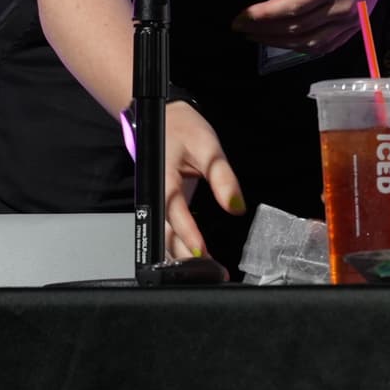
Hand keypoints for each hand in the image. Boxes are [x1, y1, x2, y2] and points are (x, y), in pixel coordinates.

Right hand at [165, 99, 243, 261]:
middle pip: (163, 231)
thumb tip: (236, 207)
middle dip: (182, 254)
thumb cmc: (183, 129)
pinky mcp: (160, 205)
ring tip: (204, 272)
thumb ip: (222, 177)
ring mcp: (154, 201)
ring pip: (162, 235)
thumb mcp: (209, 147)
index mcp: (163, 176)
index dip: (186, 232)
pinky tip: (194, 258)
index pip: (173, 210)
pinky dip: (178, 245)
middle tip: (207, 272)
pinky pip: (165, 230)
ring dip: (179, 255)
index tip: (200, 251)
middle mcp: (154, 193)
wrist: (164, 118)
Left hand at [229, 0, 389, 52]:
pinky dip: (302, 48)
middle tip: (240, 27)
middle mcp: (345, 8)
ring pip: (310, 43)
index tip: (242, 16)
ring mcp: (352, 21)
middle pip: (297, 28)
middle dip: (264, 30)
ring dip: (280, 43)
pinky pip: (326, 45)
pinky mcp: (355, 26)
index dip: (263, 15)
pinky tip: (285, 42)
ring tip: (256, 36)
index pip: (292, 7)